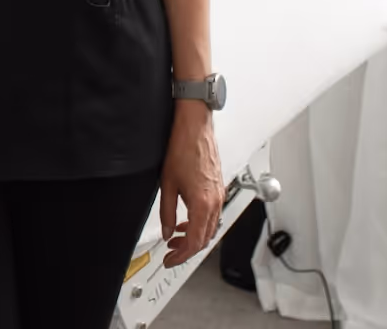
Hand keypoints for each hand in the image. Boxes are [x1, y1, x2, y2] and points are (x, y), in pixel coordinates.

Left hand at [158, 106, 223, 267]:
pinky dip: (200, 223)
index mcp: (203, 203)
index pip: (196, 242)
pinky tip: (186, 220)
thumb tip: (167, 232)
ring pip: (210, 227)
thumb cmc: (182, 148)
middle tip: (171, 253)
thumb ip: (167, 213)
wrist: (194, 127)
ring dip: (194, 236)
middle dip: (188, 249)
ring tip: (176, 238)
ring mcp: (219, 194)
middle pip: (206, 238)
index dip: (182, 255)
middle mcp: (215, 201)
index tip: (170, 260)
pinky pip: (212, 214)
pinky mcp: (218, 188)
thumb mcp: (167, 184)